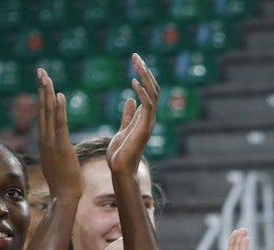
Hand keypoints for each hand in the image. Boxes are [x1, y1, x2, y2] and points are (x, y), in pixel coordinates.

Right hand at [36, 67, 80, 200]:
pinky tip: (59, 95)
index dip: (43, 97)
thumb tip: (58, 148)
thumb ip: (56, 151)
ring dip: (48, 94)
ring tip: (46, 77)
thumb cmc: (65, 183)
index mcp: (45, 141)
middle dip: (42, 89)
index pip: (43, 114)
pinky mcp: (61, 147)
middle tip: (41, 71)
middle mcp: (45, 139)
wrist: (65, 197)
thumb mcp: (58, 163)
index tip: (43, 82)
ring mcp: (51, 143)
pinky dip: (59, 109)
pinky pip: (60, 124)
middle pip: (43, 108)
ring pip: (48, 113)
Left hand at [108, 54, 159, 176]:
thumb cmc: (120, 154)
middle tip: (135, 55)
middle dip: (145, 71)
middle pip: (153, 89)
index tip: (135, 60)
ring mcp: (148, 123)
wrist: (120, 170)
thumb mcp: (122, 129)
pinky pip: (148, 107)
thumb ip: (128, 115)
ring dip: (145, 77)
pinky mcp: (144, 129)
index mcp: (145, 117)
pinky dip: (143, 93)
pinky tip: (133, 81)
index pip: (149, 91)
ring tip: (136, 62)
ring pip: (153, 95)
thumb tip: (130, 99)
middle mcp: (149, 119)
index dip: (144, 75)